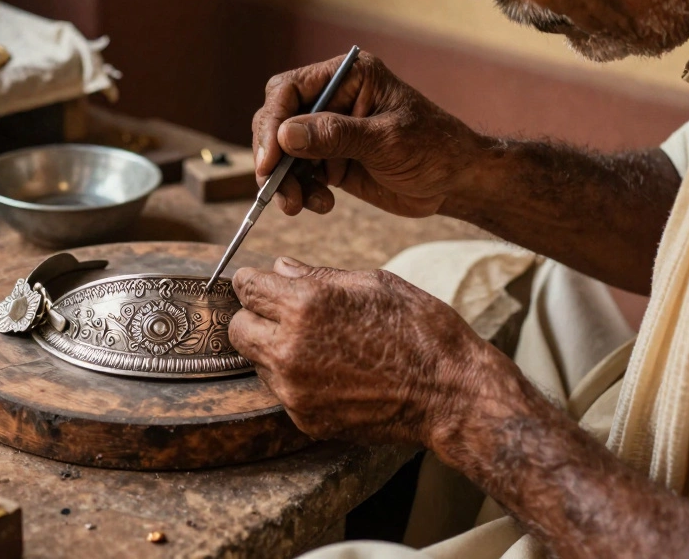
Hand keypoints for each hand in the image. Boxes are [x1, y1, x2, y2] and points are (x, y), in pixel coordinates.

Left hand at [229, 256, 499, 446]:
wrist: (450, 394)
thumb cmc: (420, 330)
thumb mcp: (372, 283)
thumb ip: (316, 276)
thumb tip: (280, 269)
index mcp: (305, 305)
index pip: (245, 287)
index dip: (255, 283)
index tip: (265, 286)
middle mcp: (290, 348)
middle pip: (238, 328)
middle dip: (256, 318)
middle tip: (286, 317)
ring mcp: (294, 389)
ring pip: (258, 362)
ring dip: (276, 351)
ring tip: (321, 347)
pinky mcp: (305, 418)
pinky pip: (282, 392)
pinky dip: (297, 381)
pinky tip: (333, 374)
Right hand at [252, 51, 482, 217]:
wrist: (457, 181)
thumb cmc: (435, 148)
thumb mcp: (387, 140)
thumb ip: (335, 135)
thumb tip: (284, 134)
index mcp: (348, 76)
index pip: (290, 90)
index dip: (272, 123)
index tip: (270, 160)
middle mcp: (332, 99)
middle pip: (277, 120)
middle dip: (273, 157)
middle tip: (275, 188)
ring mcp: (328, 131)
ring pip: (282, 153)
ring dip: (285, 181)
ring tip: (298, 205)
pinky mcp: (328, 160)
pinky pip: (298, 175)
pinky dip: (301, 192)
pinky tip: (322, 204)